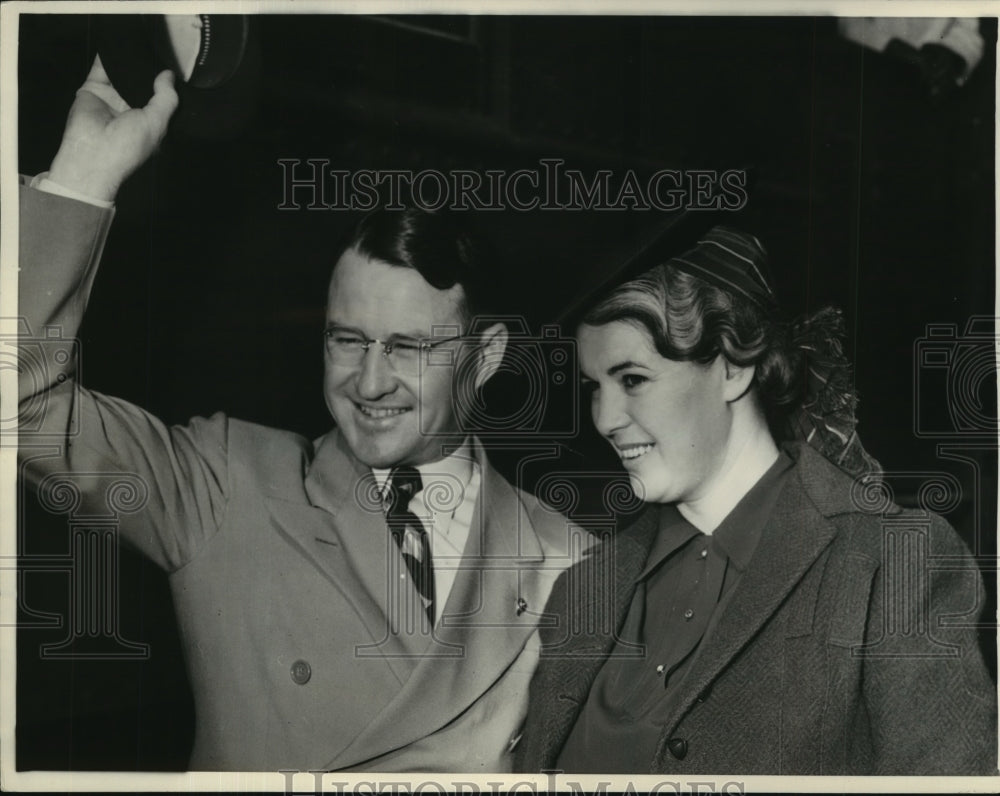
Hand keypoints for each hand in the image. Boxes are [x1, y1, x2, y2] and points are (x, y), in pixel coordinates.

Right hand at [48, 56, 178, 201]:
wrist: (91, 153)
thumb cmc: (128, 145)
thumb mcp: (157, 122)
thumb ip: (166, 97)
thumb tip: (168, 75)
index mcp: (149, 123)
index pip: (160, 100)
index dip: (166, 85)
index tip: (173, 67)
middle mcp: (130, 111)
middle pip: (141, 84)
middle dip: (147, 69)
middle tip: (157, 50)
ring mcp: (111, 99)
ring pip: (121, 74)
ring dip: (128, 60)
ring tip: (139, 42)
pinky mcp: (93, 89)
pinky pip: (101, 68)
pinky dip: (108, 55)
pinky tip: (118, 43)